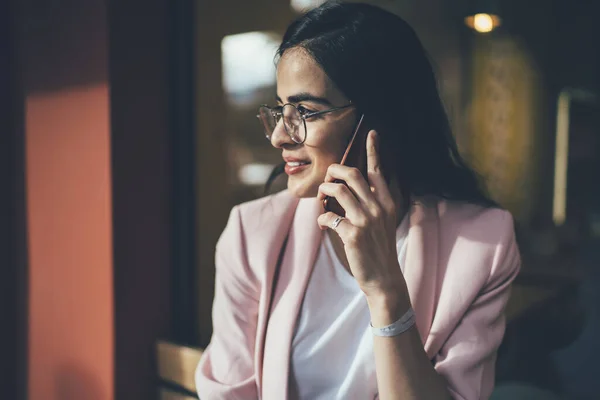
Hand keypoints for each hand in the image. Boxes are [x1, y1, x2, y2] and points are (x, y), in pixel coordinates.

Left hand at [317, 130, 407, 304]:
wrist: (384, 278)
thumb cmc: (379, 248)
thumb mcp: (383, 221)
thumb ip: (372, 202)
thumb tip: (350, 186)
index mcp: (387, 202)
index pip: (379, 171)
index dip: (374, 150)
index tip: (371, 132)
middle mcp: (378, 208)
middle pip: (353, 175)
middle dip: (334, 170)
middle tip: (327, 175)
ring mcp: (366, 221)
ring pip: (338, 191)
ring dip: (324, 191)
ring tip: (322, 197)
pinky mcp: (353, 235)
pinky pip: (329, 216)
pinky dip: (322, 217)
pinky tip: (323, 223)